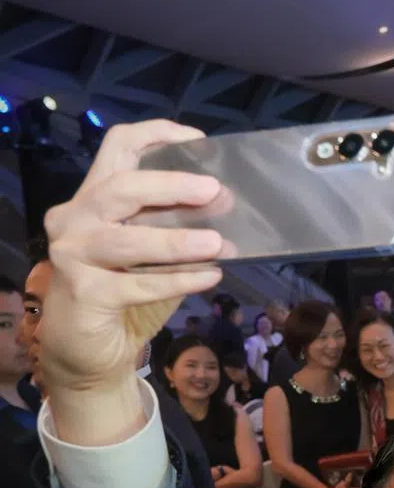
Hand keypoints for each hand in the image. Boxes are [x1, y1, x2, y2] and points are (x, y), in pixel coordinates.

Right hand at [39, 120, 223, 397]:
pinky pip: (139, 283)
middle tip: (215, 192)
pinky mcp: (85, 293)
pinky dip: (179, 280)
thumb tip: (225, 208)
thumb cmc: (123, 295)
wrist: (87, 352)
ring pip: (129, 239)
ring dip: (178, 240)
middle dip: (171, 186)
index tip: (201, 141)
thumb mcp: (148, 252)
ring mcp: (73, 254)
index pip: (117, 147)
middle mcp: (74, 218)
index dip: (157, 135)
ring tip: (217, 243)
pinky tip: (210, 277)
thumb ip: (172, 226)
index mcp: (92, 198)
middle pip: (121, 188)